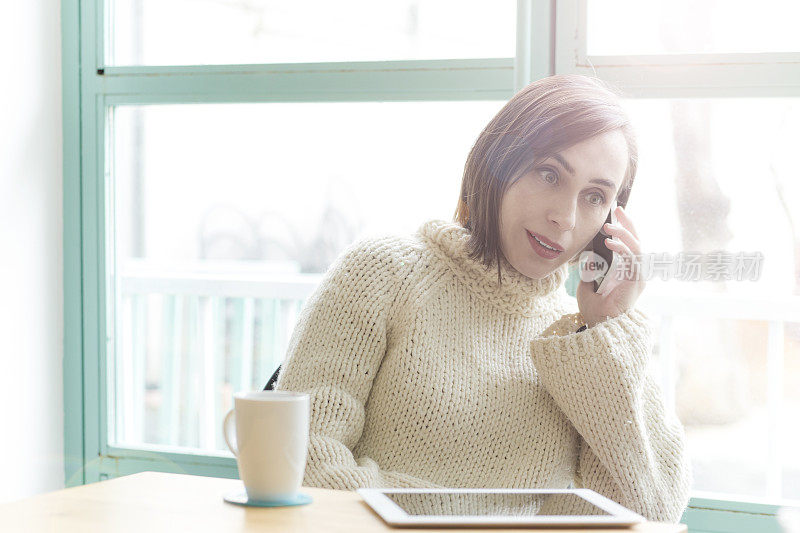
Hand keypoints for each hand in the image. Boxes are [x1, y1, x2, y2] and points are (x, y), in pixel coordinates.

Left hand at [577, 205, 645, 327]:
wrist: (600, 326)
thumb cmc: (595, 310)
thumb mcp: (587, 286)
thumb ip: (590, 271)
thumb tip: (589, 257)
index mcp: (627, 271)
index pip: (630, 245)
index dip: (625, 229)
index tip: (617, 214)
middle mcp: (636, 272)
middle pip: (637, 241)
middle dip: (629, 224)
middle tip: (619, 210)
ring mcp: (638, 276)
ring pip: (637, 247)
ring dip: (624, 234)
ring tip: (609, 227)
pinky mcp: (637, 281)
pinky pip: (634, 258)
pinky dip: (623, 248)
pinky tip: (610, 243)